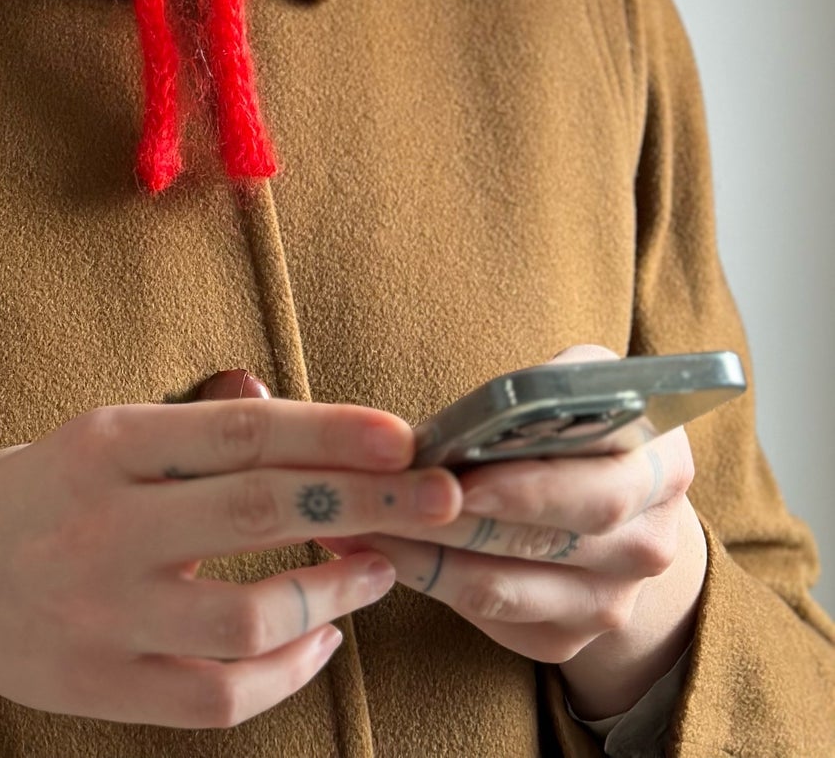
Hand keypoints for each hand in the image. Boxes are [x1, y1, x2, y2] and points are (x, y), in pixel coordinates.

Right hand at [0, 378, 470, 740]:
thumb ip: (185, 423)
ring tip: (378, 570)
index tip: (404, 436)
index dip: (330, 433)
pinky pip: (221, 693)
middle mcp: (104, 524)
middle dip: (366, 506)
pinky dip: (287, 672)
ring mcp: (103, 614)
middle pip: (262, 513)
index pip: (239, 432)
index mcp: (103, 443)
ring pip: (252, 615)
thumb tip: (276, 401)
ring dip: (335, 595)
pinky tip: (320, 641)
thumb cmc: (27, 497)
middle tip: (439, 500)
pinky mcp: (105, 687)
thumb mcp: (91, 435)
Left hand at [313, 344, 708, 713]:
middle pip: (544, 544)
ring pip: (503, 589)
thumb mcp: (577, 380)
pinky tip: (373, 545)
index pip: (598, 490)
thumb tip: (474, 414)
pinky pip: (486, 617)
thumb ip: (542, 388)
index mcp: (664, 469)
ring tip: (355, 518)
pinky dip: (424, 579)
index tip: (460, 479)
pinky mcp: (565, 639)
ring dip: (422, 552)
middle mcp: (650, 546)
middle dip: (456, 521)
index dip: (527, 489)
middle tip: (384, 497)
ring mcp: (611, 604)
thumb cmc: (582, 421)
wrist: (617, 500)